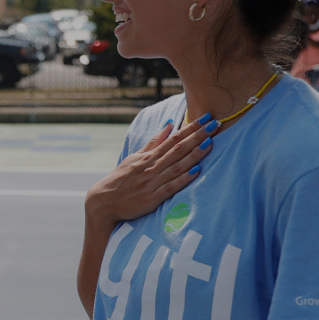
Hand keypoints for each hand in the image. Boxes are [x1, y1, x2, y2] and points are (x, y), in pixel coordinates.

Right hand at [85, 115, 216, 231]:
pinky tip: (196, 171)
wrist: (104, 201)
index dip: (190, 128)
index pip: (173, 139)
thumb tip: (169, 125)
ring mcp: (152, 182)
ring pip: (177, 166)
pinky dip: (184, 178)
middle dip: (198, 136)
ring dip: (194, 154)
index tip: (205, 118)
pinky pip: (171, 187)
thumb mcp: (135, 157)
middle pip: (178, 149)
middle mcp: (151, 167)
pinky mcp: (153, 198)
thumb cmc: (121, 179)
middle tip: (214, 124)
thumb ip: (153, 143)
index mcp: (148, 156)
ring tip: (210, 143)